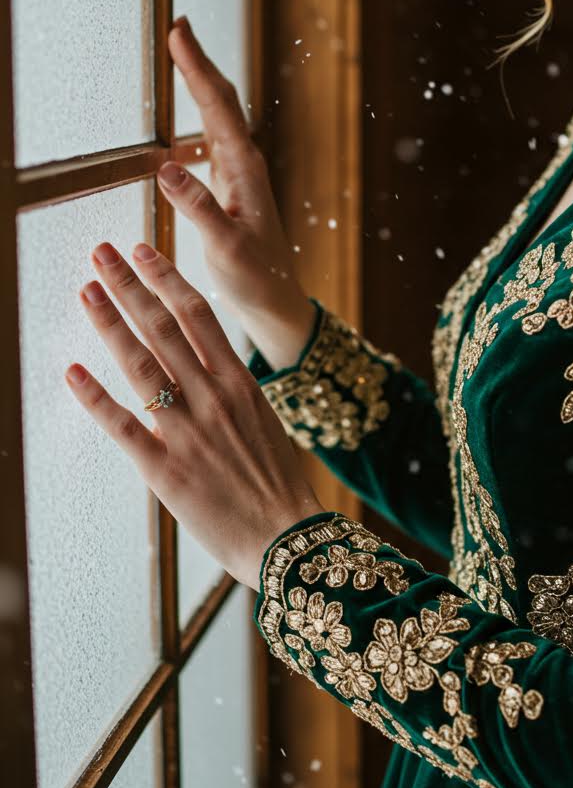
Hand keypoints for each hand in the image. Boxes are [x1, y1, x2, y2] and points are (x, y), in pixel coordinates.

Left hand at [65, 239, 323, 590]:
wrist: (287, 538)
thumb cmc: (276, 484)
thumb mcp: (263, 423)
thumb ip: (230, 393)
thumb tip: (200, 367)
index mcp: (240, 383)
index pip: (199, 315)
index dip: (167, 278)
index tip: (143, 249)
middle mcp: (213, 398)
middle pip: (164, 327)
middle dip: (129, 285)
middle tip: (102, 252)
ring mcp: (188, 431)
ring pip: (141, 365)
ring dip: (110, 323)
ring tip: (86, 290)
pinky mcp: (165, 469)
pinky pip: (122, 426)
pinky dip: (94, 397)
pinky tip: (71, 371)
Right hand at [163, 16, 314, 340]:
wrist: (276, 300)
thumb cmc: (255, 279)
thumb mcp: (225, 248)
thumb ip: (199, 208)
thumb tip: (167, 166)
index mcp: (245, 171)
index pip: (218, 107)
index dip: (197, 68)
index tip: (178, 32)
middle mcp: (246, 164)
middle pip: (221, 101)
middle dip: (199, 61)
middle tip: (178, 24)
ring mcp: (239, 174)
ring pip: (218, 116)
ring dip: (200, 82)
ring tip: (180, 52)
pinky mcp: (231, 186)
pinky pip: (212, 137)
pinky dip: (198, 114)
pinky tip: (184, 112)